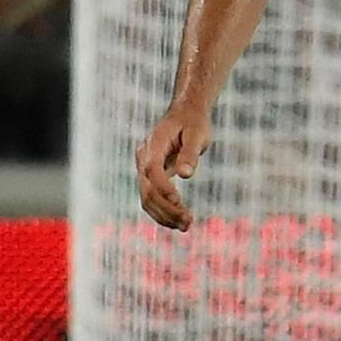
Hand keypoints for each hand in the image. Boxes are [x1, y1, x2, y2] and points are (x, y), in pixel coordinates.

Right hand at [136, 104, 210, 229]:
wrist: (186, 113)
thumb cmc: (194, 122)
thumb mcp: (197, 134)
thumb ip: (190, 153)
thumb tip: (186, 174)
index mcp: (152, 146)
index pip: (152, 171)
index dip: (164, 188)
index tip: (179, 202)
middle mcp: (143, 158)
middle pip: (147, 189)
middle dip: (166, 208)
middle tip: (188, 223)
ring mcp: (144, 168)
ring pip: (147, 198)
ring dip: (164, 215)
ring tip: (186, 226)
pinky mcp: (151, 176)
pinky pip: (152, 197)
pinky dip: (163, 211)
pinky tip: (178, 222)